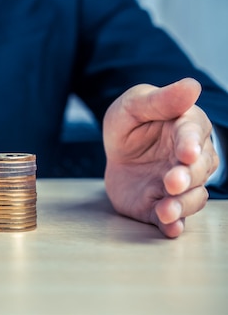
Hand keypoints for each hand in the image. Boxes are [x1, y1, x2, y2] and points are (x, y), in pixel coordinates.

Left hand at [103, 78, 217, 237]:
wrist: (117, 152)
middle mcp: (190, 159)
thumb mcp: (135, 105)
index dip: (191, 144)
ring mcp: (178, 184)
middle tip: (172, 181)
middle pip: (197, 170)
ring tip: (166, 211)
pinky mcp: (162, 204)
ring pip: (191, 197)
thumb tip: (192, 85)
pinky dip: (174, 226)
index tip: (187, 152)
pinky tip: (170, 228)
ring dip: (182, 206)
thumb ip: (160, 100)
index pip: (194, 135)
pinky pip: (174, 219)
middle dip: (186, 177)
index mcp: (186, 128)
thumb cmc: (131, 122)